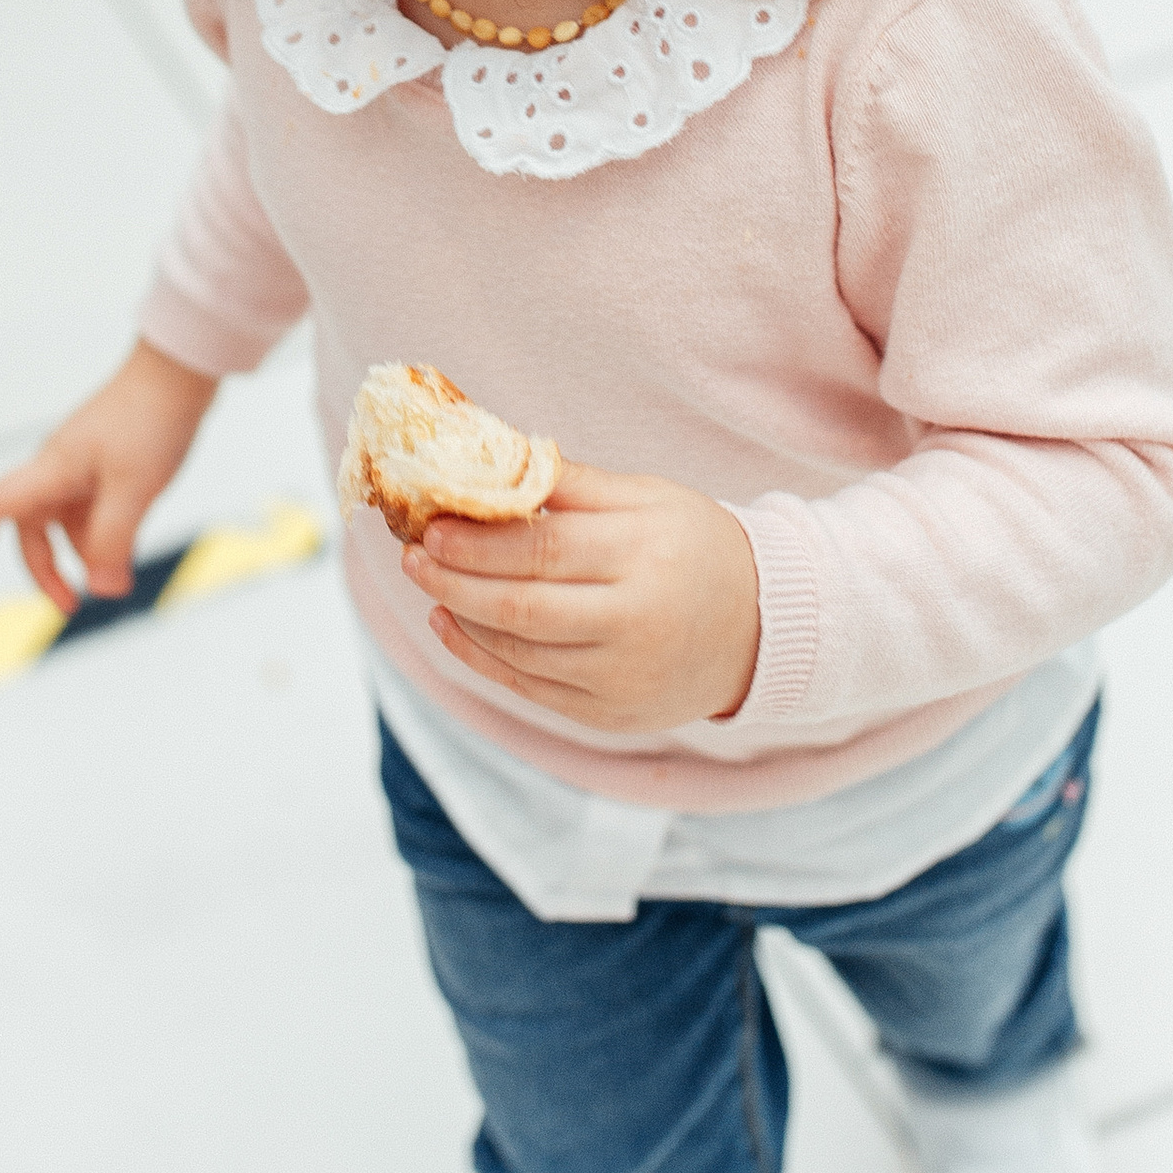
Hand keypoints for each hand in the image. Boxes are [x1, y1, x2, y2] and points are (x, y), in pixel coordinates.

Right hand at [0, 341, 217, 615]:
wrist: (180, 373)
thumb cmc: (151, 420)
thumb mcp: (134, 490)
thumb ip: (113, 541)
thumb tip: (101, 589)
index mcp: (51, 470)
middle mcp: (58, 468)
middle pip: (32, 529)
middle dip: (47, 570)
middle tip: (72, 605)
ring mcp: (82, 466)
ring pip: (67, 522)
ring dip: (85, 553)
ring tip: (119, 576)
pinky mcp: (106, 464)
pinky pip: (92, 510)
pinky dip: (104, 533)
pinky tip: (129, 545)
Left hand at [397, 460, 760, 735]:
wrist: (761, 630)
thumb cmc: (695, 547)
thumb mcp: (648, 498)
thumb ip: (569, 484)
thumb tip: (489, 458)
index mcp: (645, 558)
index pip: (545, 551)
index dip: (479, 542)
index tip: (430, 525)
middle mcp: (635, 626)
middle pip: (522, 608)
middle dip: (455, 581)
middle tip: (412, 556)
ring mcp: (622, 680)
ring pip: (519, 653)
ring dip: (461, 617)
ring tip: (427, 583)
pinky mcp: (609, 715)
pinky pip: (529, 688)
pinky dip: (481, 657)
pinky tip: (452, 624)